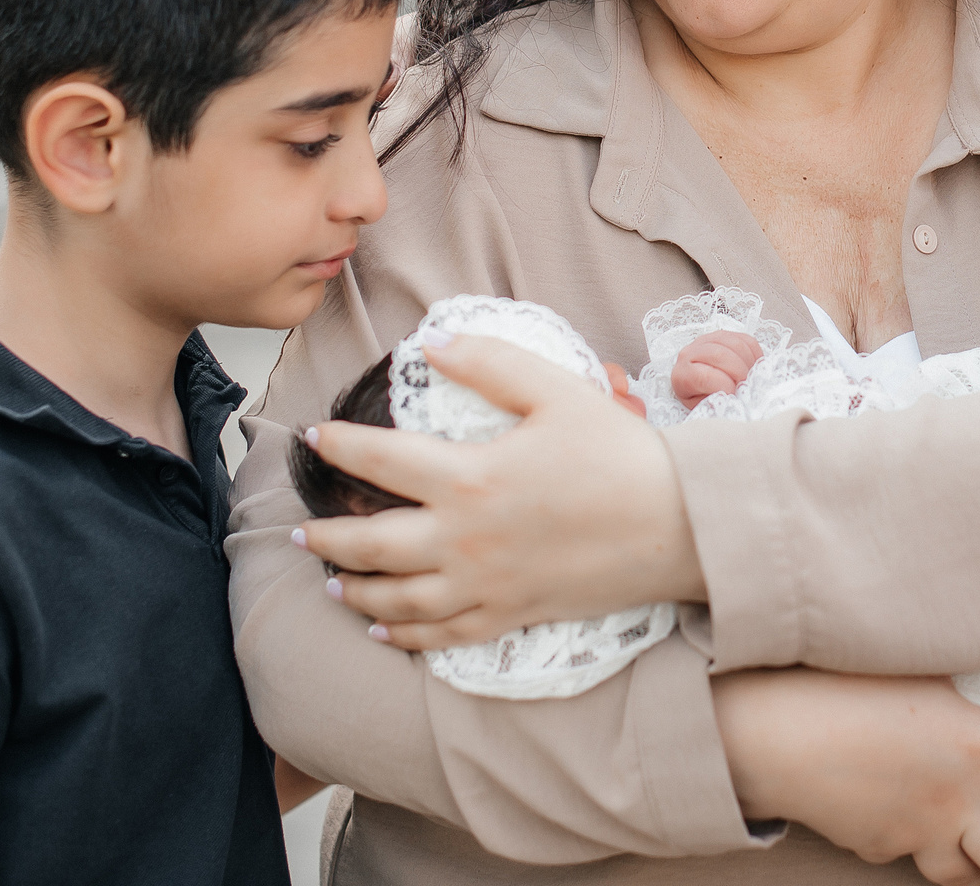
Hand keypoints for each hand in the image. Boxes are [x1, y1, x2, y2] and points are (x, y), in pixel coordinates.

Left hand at [294, 333, 705, 648]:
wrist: (678, 527)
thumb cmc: (620, 454)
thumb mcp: (557, 390)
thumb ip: (490, 363)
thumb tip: (431, 343)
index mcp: (471, 478)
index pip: (381, 462)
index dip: (340, 447)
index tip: (314, 437)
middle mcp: (465, 540)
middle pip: (371, 545)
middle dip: (327, 536)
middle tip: (301, 528)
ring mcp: (485, 585)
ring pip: (397, 601)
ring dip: (354, 590)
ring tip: (329, 579)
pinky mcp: (510, 615)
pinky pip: (441, 636)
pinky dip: (403, 637)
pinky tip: (383, 631)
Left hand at [672, 330, 762, 407]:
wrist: (698, 385)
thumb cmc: (703, 398)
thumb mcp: (704, 408)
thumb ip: (715, 404)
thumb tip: (733, 398)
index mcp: (682, 375)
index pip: (704, 376)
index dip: (724, 386)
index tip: (733, 394)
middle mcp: (690, 353)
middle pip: (720, 355)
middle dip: (739, 373)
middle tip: (745, 386)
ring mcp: (707, 340)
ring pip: (735, 344)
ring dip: (748, 363)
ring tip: (749, 378)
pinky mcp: (723, 335)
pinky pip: (745, 339)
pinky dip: (754, 355)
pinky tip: (751, 367)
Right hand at [716, 669, 979, 885]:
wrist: (766, 734)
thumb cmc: (837, 679)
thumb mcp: (918, 659)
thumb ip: (966, 667)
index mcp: (978, 747)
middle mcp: (957, 802)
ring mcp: (915, 833)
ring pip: (963, 873)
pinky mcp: (874, 846)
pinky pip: (905, 852)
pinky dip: (916, 842)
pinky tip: (907, 818)